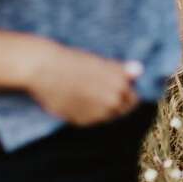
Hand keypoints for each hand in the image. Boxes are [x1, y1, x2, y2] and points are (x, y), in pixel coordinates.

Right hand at [22, 40, 140, 125]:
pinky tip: (79, 100)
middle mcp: (113, 101)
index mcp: (120, 83)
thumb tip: (140, 70)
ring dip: (105, 108)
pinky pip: (93, 120)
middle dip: (119, 101)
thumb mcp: (98, 61)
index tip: (122, 88)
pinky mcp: (83, 121)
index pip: (135, 97)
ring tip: (91, 94)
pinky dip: (90, 113)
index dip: (129, 92)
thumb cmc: (71, 60)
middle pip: (124, 108)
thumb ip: (120, 70)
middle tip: (104, 91)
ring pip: (109, 116)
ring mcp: (98, 113)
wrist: (43, 69)